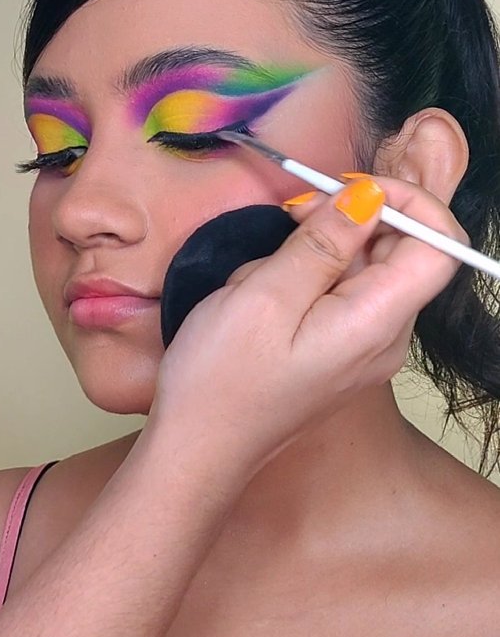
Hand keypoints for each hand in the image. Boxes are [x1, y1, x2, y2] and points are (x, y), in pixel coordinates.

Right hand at [141, 176, 466, 483]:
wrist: (196, 449)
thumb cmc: (220, 380)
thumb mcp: (264, 296)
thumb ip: (323, 243)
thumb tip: (369, 198)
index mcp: (377, 324)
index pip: (440, 246)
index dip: (410, 202)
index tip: (352, 187)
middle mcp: (385, 338)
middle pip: (402, 252)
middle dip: (352, 219)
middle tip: (293, 214)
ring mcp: (365, 347)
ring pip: (365, 267)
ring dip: (318, 250)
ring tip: (261, 277)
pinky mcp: (341, 350)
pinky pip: (342, 292)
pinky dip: (308, 275)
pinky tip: (264, 293)